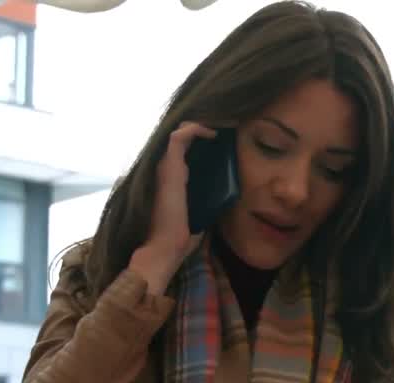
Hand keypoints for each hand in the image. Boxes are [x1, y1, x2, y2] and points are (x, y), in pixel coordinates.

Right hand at [128, 121, 215, 294]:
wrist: (165, 247)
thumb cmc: (179, 238)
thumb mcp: (199, 215)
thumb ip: (205, 204)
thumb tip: (224, 203)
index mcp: (172, 179)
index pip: (184, 150)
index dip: (201, 139)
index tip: (224, 138)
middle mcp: (166, 168)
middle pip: (182, 137)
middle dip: (204, 127)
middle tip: (228, 126)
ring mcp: (165, 166)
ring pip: (180, 132)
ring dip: (202, 125)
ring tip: (224, 124)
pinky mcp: (168, 166)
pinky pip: (179, 137)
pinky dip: (195, 130)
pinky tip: (213, 133)